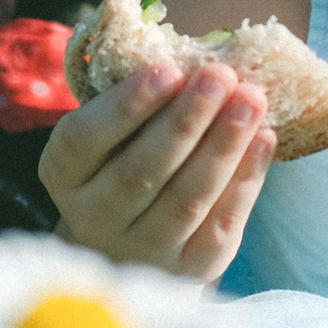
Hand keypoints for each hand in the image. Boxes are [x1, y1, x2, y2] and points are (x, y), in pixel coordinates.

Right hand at [38, 59, 273, 280]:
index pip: (86, 138)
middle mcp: (93, 217)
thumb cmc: (126, 160)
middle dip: (186, 119)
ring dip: (223, 144)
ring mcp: (141, 250)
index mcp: (64, 173)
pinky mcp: (189, 268)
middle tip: (221, 74)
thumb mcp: (112, 133)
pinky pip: (220, 222)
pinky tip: (263, 139)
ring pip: (185, 197)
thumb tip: (193, 58)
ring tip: (252, 99)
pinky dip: (246, 178)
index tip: (168, 67)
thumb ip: (139, 101)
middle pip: (141, 170)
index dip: (127, 105)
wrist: (135, 244)